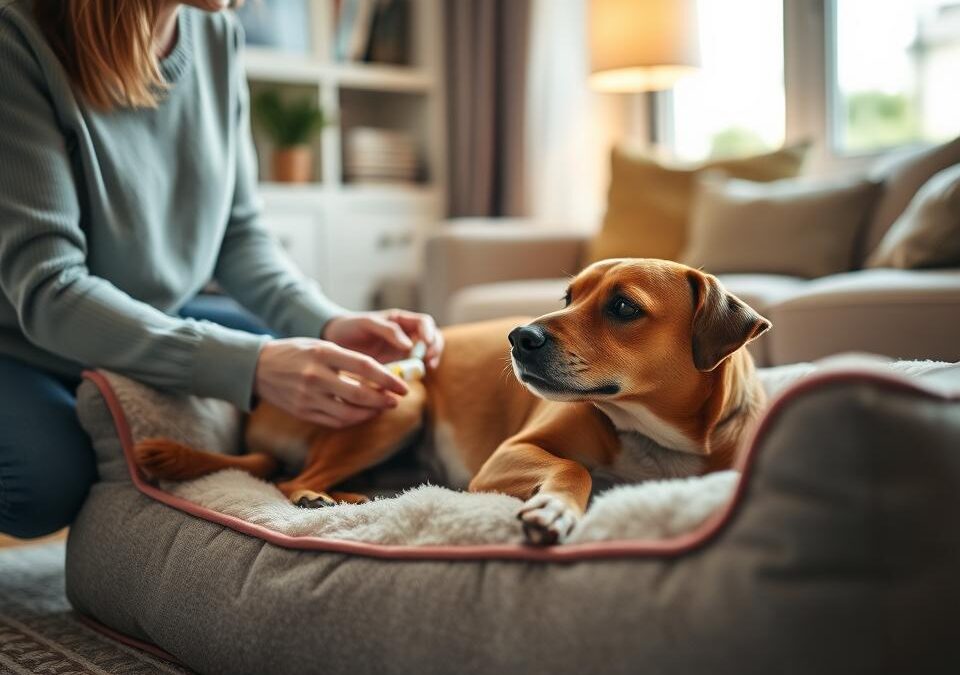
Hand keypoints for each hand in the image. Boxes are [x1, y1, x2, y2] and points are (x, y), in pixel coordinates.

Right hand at [253, 338, 408, 427]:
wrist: (258, 367)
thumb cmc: (296, 352)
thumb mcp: (321, 345)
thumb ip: (348, 359)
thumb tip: (381, 375)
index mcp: (323, 353)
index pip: (365, 367)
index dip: (388, 379)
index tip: (403, 385)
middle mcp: (316, 376)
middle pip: (359, 393)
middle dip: (383, 399)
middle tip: (397, 400)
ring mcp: (307, 396)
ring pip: (348, 412)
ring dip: (370, 413)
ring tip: (382, 407)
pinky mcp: (302, 412)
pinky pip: (334, 421)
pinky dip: (353, 420)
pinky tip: (363, 414)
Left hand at [322, 309, 443, 367]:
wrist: (334, 341)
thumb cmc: (350, 327)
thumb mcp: (367, 323)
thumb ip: (388, 330)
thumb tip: (410, 345)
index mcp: (400, 320)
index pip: (425, 323)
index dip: (429, 332)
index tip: (426, 344)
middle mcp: (406, 335)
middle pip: (433, 339)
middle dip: (434, 348)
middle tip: (427, 359)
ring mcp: (403, 351)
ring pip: (427, 354)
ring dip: (430, 360)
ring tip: (424, 368)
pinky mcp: (398, 366)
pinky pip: (413, 369)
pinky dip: (417, 372)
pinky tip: (412, 377)